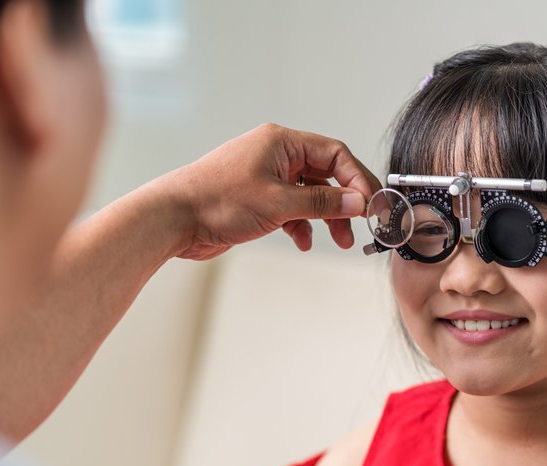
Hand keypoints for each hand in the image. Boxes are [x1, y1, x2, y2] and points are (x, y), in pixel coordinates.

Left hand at [163, 123, 380, 259]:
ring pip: (309, 195)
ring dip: (325, 218)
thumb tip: (356, 202)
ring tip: (339, 240)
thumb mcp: (278, 202)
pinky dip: (301, 225)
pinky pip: (291, 209)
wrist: (174, 218)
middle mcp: (275, 155)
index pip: (334, 154)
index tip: (372, 203)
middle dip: (343, 203)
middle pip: (325, 175)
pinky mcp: (256, 199)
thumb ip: (322, 203)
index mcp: (281, 142)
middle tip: (360, 225)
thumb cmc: (216, 200)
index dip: (357, 179)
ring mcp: (265, 177)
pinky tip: (301, 241)